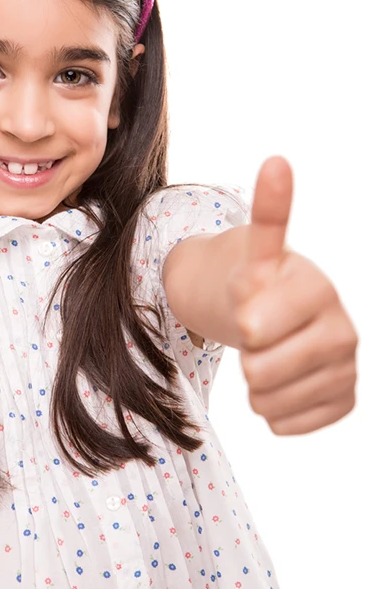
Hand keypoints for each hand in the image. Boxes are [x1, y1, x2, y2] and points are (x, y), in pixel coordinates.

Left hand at [226, 156, 357, 434]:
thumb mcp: (254, 254)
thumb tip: (276, 162)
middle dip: (245, 356)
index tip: (250, 312)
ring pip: (269, 403)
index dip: (242, 324)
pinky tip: (286, 383)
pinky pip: (285, 425)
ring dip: (256, 386)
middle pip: (260, 372)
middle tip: (258, 337)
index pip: (255, 326)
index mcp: (318, 290)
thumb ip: (266, 220)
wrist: (279, 319)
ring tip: (269, 356)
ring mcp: (346, 369)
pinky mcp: (344, 401)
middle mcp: (342, 329)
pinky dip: (274, 411)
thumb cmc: (262, 284)